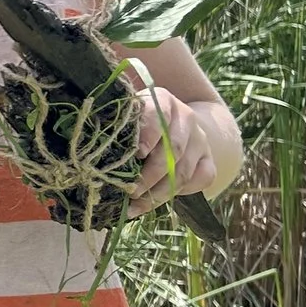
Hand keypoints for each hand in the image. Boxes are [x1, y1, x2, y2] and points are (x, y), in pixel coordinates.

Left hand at [129, 75, 218, 215]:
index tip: (137, 153)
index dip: (149, 133)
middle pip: (172, 150)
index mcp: (162, 101)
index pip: (158, 113)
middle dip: (150, 175)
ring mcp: (200, 140)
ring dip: (159, 192)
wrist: (175, 125)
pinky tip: (158, 202)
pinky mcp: (208, 159)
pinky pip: (202, 179)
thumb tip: (96, 154)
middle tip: (130, 191)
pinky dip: (180, 194)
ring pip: (184, 171)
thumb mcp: (127, 119)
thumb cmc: (138, 124)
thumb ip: (118, 129)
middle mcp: (185, 118)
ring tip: (137, 205)